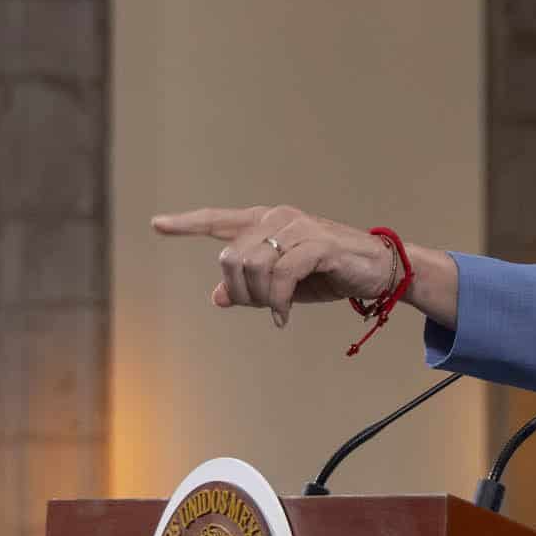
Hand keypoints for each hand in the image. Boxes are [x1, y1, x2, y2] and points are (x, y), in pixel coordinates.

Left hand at [151, 205, 394, 326]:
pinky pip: (282, 276)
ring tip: (277, 311)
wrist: (378, 269)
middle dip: (240, 291)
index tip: (158, 225)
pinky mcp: (318, 244)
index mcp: (267, 222)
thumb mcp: (284, 284)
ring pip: (253, 266)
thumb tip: (217, 296)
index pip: (219, 220)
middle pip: (231, 258)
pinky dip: (278, 302)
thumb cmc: (330, 272)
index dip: (187, 224)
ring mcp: (299, 228)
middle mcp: (278, 218)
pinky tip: (284, 316)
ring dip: (261, 299)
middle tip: (262, 308)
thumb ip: (250, 286)